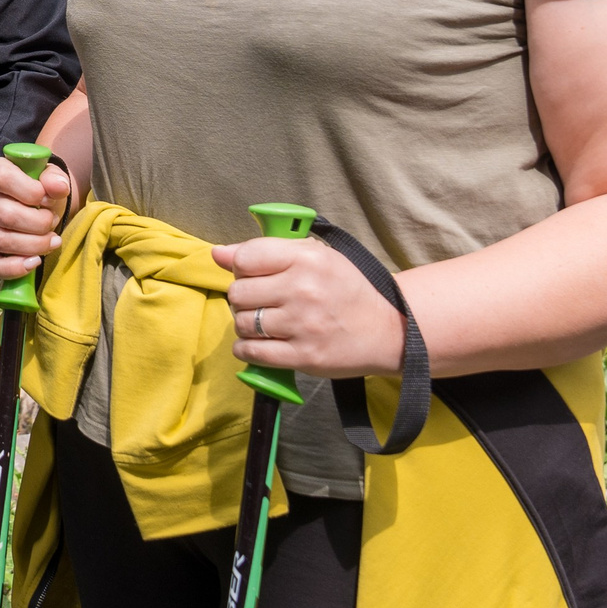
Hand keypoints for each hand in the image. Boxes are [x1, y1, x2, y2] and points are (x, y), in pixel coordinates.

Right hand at [0, 154, 69, 278]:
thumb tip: (58, 188)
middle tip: (53, 221)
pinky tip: (35, 261)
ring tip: (52, 240)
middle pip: (5, 215)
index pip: (2, 178)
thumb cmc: (38, 188)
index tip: (48, 198)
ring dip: (34, 244)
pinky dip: (14, 268)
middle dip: (38, 222)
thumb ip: (54, 177)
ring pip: (1, 241)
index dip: (29, 190)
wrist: (34, 206)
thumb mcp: (47, 175)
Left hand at [209, 236, 405, 378]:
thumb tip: (218, 253)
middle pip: (238, 293)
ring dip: (246, 324)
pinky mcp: (304, 356)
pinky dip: (247, 349)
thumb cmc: (346, 289)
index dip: (241, 268)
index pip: (245, 258)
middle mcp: (303, 289)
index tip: (252, 275)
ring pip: (242, 323)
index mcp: (307, 258)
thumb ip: (266, 251)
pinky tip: (260, 343)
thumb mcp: (315, 257)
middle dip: (243, 298)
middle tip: (261, 302)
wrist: (388, 330)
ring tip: (265, 323)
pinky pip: (251, 352)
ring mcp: (303, 325)